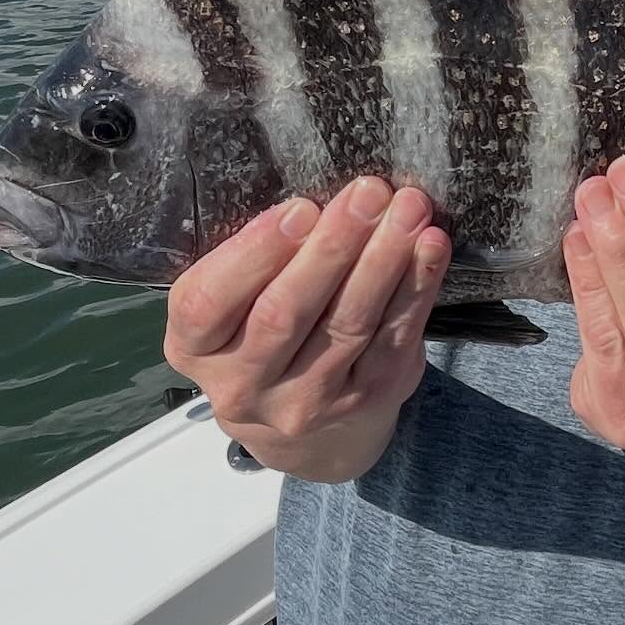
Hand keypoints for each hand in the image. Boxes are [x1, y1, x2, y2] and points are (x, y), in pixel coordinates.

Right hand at [163, 179, 450, 479]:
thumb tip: (313, 198)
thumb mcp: (233, 304)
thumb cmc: (263, 332)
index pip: (209, 303)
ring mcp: (305, 401)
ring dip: (383, 258)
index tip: (300, 208)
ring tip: (407, 208)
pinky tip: (429, 246)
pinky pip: (394, 339)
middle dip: (332, 246)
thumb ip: (254, 259)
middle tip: (368, 192)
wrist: (309, 432)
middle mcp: (242, 385)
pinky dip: (416, 287)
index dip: (254, 253)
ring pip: (347, 324)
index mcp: (195, 348)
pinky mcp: (364, 401)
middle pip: (285, 313)